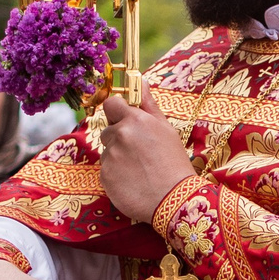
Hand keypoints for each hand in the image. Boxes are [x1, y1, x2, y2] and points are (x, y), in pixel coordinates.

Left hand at [98, 87, 196, 224]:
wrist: (173, 198)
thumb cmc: (174, 163)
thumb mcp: (166, 130)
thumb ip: (149, 105)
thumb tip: (141, 80)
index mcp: (134, 120)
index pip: (111, 104)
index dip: (117, 112)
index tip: (125, 120)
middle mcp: (119, 135)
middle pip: (108, 130)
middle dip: (119, 138)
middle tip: (140, 153)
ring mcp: (109, 157)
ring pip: (107, 151)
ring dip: (117, 157)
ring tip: (139, 170)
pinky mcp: (104, 177)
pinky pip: (105, 170)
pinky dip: (116, 175)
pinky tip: (133, 181)